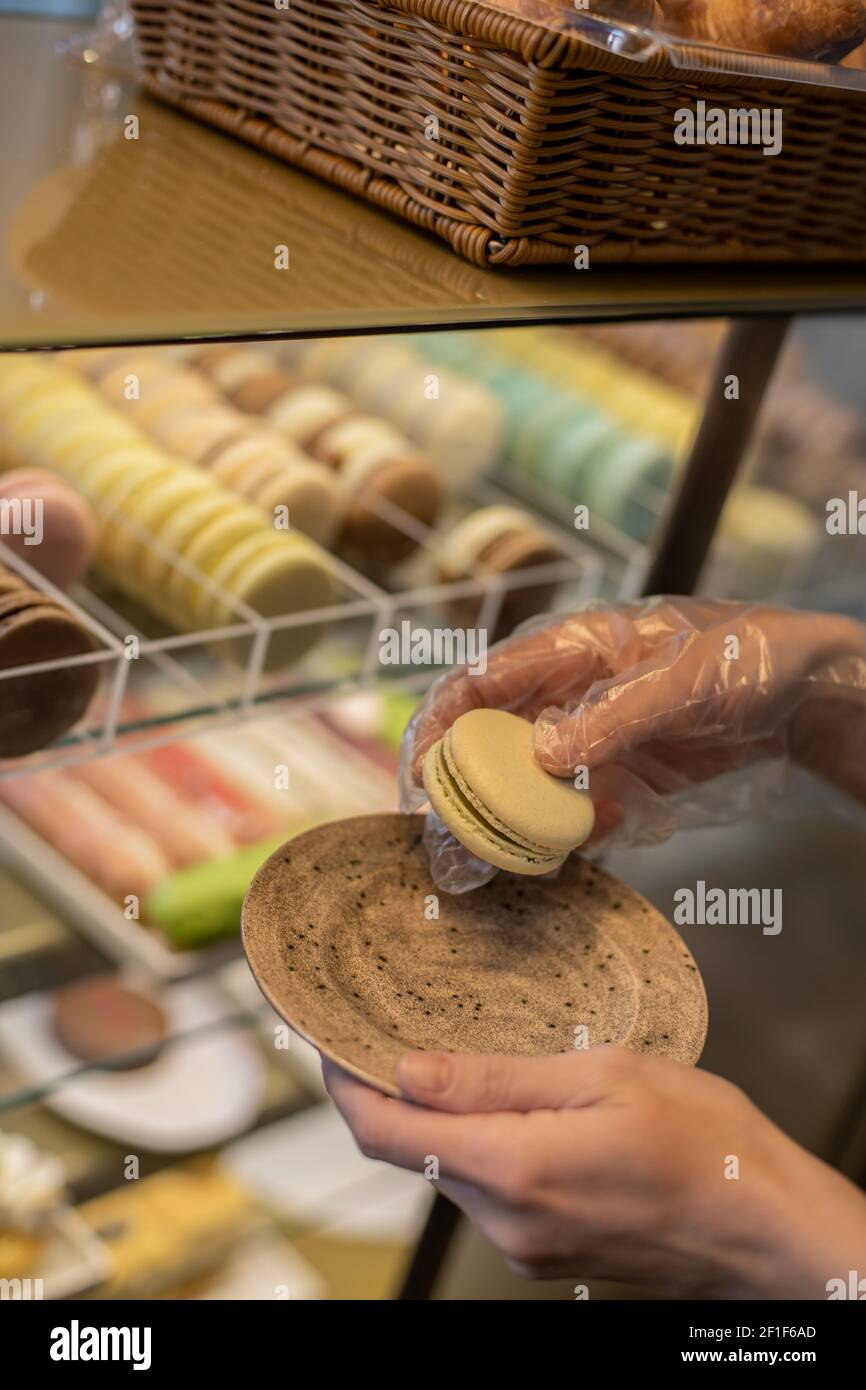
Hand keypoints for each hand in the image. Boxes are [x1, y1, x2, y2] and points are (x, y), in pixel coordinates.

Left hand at [324, 1047, 865, 1298]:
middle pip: (414, 1151)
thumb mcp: (605, 1076)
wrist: (766, 1228)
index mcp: (516, 1168)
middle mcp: (508, 1221)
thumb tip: (411, 1070)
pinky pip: (489, 1194)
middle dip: (397, 1095)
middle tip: (400, 1030)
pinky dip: (482, 1148)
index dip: (346, 1085)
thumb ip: (498, 1079)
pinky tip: (518, 1110)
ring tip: (473, 1062)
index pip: (388, 1132)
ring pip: (451, 1171)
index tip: (329, 1043)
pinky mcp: (545, 1254)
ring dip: (445, 1121)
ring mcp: (526, 1246)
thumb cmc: (706, 1143)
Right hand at [400, 598, 865, 847]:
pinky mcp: (622, 777)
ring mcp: (593, 739)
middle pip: (492, 739)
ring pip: (527, 783)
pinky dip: (562, 837)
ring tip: (483, 867)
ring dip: (505, 822)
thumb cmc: (745, 658)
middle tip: (444, 839)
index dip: (442, 721)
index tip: (421, 771)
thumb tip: (542, 752)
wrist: (806, 695)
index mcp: (572, 647)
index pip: (483, 679)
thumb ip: (612, 714)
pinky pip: (575, 812)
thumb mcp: (682, 680)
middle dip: (463, 788)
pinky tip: (555, 859)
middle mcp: (569, 694)